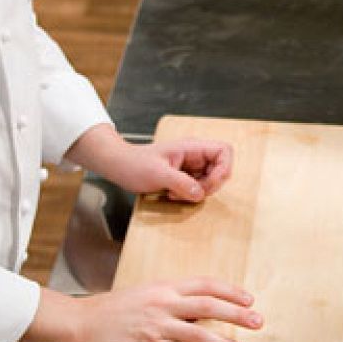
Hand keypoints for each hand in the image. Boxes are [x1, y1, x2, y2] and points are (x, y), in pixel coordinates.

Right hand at [27, 279, 262, 341]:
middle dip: (237, 315)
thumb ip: (173, 298)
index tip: (249, 299)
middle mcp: (165, 303)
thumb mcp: (147, 293)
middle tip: (258, 322)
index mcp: (165, 287)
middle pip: (210, 306)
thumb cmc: (114, 308)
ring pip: (200, 334)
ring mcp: (158, 326)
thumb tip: (201, 308)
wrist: (84, 322)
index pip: (206, 284)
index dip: (230, 291)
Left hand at [106, 137, 233, 203]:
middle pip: (220, 169)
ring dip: (198, 192)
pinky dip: (189, 194)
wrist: (118, 166)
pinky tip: (173, 194)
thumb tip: (200, 193)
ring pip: (210, 180)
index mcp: (192, 147)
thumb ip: (181, 182)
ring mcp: (190, 166)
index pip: (224, 151)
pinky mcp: (184, 176)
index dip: (224, 168)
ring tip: (177, 193)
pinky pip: (197, 187)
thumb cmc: (134, 163)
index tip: (210, 183)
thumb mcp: (157, 174)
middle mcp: (194, 155)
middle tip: (191, 192)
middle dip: (209, 185)